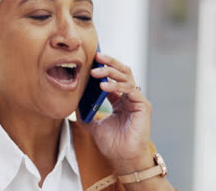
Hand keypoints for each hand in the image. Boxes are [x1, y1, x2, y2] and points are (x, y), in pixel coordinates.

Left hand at [77, 53, 152, 171]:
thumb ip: (85, 112)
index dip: (103, 68)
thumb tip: (72, 101)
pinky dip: (117, 86)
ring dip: (110, 72)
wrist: (122, 159)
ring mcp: (137, 100)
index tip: (90, 61)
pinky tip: (103, 86)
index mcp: (119, 100)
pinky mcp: (143, 106)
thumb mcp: (92, 124)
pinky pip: (130, 89)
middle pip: (122, 72)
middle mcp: (129, 97)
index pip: (113, 78)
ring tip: (96, 72)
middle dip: (109, 63)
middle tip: (97, 57)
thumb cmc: (112, 144)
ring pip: (126, 77)